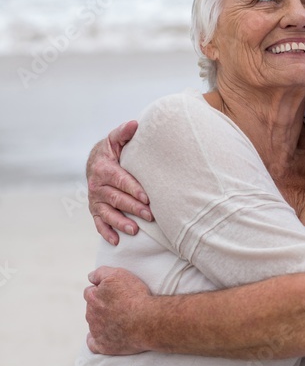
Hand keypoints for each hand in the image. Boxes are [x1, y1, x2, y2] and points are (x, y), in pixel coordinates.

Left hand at [84, 266, 151, 354]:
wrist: (148, 320)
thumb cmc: (135, 296)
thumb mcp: (118, 274)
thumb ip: (100, 273)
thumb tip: (90, 277)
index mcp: (93, 298)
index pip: (89, 292)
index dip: (101, 291)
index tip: (113, 293)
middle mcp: (91, 315)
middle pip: (91, 308)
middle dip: (101, 306)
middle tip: (118, 306)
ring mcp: (97, 331)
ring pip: (93, 324)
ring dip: (101, 321)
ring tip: (118, 320)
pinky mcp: (103, 345)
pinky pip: (93, 344)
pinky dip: (95, 341)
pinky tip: (101, 337)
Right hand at [87, 120, 152, 244]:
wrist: (95, 161)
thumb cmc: (112, 151)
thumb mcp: (116, 139)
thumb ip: (124, 133)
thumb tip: (135, 124)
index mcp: (104, 168)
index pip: (120, 180)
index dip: (133, 189)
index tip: (147, 197)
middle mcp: (97, 185)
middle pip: (116, 198)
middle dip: (133, 207)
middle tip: (150, 215)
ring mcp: (95, 199)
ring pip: (107, 213)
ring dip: (120, 223)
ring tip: (134, 230)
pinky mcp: (94, 209)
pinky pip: (98, 223)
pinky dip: (106, 232)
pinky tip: (116, 241)